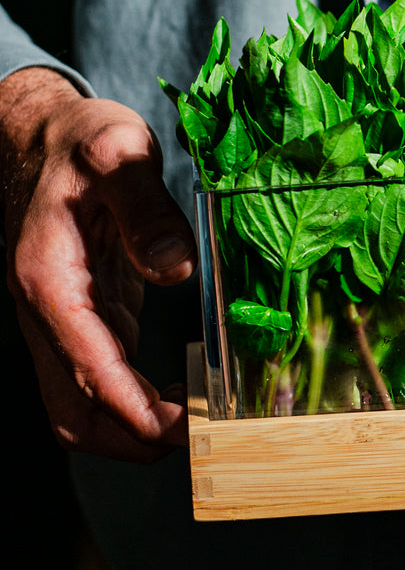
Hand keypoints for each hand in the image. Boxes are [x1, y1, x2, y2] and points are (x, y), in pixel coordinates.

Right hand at [0, 68, 196, 460]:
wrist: (40, 132)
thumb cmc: (80, 140)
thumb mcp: (117, 153)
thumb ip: (147, 209)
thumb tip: (178, 269)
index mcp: (49, 279)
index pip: (87, 368)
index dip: (133, 408)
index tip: (181, 429)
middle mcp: (47, 310)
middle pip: (75, 409)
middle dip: (132, 437)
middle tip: (198, 438)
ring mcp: (61, 318)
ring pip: (80, 403)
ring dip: (130, 427)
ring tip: (192, 424)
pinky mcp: (83, 314)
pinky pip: (99, 376)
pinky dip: (132, 398)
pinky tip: (177, 391)